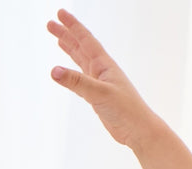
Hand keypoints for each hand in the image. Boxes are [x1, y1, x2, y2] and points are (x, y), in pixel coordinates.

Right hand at [47, 9, 155, 148]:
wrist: (140, 132)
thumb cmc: (128, 111)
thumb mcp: (100, 94)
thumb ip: (77, 82)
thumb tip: (54, 71)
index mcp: (105, 65)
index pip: (86, 40)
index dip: (73, 26)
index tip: (60, 13)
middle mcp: (103, 72)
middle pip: (81, 48)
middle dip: (66, 35)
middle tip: (50, 24)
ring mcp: (101, 85)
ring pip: (81, 62)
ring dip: (70, 50)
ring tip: (58, 39)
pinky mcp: (99, 98)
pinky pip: (81, 81)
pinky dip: (72, 74)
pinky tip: (67, 73)